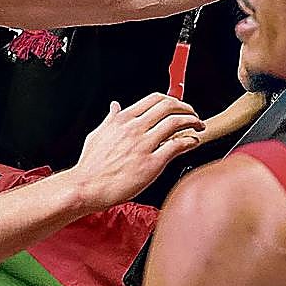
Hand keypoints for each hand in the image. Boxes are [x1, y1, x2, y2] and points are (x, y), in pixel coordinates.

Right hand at [66, 93, 203, 210]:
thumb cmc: (91, 165)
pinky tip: (193, 142)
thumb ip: (110, 118)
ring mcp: (144, 145)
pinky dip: (190, 141)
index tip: (178, 105)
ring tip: (198, 126)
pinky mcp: (151, 163)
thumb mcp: (97, 134)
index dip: (171, 100)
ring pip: (176, 123)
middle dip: (186, 107)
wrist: (87, 186)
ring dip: (192, 121)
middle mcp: (135, 128)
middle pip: (169, 107)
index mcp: (123, 119)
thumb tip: (114, 106)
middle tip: (193, 114)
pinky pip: (177, 146)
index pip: (154, 99)